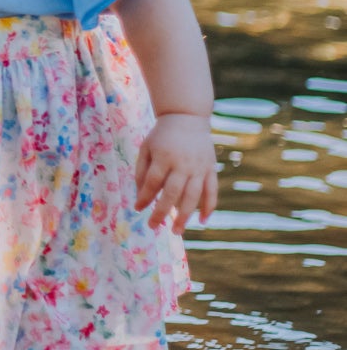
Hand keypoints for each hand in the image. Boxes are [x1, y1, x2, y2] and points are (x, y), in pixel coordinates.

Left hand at [135, 113, 217, 230]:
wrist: (187, 117)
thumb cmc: (162, 136)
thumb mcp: (146, 148)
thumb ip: (142, 172)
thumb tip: (141, 198)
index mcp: (164, 157)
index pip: (152, 183)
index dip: (145, 198)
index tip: (138, 209)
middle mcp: (183, 164)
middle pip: (172, 193)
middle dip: (162, 212)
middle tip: (153, 226)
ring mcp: (199, 167)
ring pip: (193, 196)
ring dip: (185, 216)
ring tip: (177, 232)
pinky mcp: (210, 169)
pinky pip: (212, 191)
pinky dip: (209, 207)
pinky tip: (203, 221)